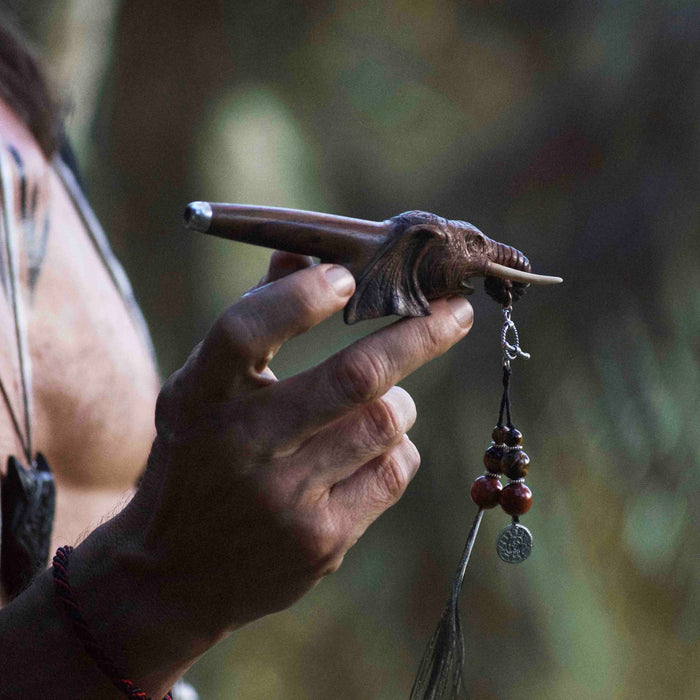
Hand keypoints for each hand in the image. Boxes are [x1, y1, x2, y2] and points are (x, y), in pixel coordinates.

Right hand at [67, 252, 472, 692]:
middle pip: (352, 379)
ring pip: (387, 423)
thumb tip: (303, 252)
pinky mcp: (320, 542)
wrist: (173, 574)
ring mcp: (282, 500)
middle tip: (457, 310)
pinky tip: (373, 453)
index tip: (347, 276)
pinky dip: (397, 449)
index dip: (300, 297)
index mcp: (199, 398)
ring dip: (400, 402)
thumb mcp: (202, 393)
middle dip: (420, 334)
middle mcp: (239, 447)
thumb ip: (252, 320)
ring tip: (382, 405)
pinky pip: (394, 472)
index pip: (245, 332)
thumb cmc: (197, 461)